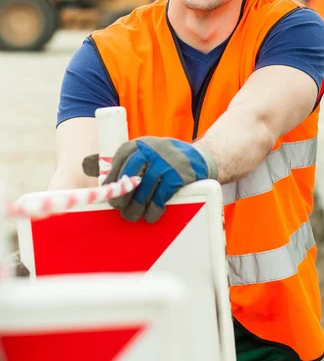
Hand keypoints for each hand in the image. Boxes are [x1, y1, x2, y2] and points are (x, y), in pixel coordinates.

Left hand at [83, 137, 217, 222]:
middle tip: (120, 209)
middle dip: (122, 196)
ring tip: (134, 216)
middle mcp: (151, 149)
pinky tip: (151, 215)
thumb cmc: (164, 160)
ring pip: (144, 189)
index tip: (108, 196)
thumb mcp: (143, 153)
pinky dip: (155, 209)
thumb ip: (120, 161)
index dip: (111, 181)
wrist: (199, 159)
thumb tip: (86, 165)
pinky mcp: (179, 175)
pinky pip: (161, 196)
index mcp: (139, 144)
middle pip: (129, 175)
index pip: (119, 161)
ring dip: (137, 207)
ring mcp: (166, 161)